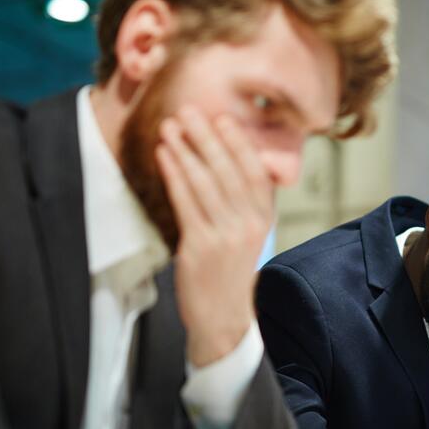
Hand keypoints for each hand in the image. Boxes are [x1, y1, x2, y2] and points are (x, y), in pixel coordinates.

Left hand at [156, 106, 273, 366]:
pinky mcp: (201, 248)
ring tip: (170, 126)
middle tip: (189, 110)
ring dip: (186, 150)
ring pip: (205, 183)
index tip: (221, 118)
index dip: (238, 143)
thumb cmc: (229, 271)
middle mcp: (250, 225)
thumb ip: (242, 202)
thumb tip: (228, 161)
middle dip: (207, 137)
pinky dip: (174, 175)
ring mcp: (227, 236)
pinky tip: (164, 155)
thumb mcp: (246, 234)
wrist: (223, 318)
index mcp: (264, 218)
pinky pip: (186, 203)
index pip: (254, 172)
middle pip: (228, 171)